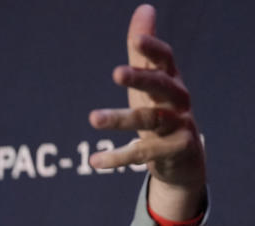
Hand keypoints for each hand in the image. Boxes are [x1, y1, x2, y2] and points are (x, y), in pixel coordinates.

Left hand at [89, 4, 205, 219]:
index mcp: (170, 80)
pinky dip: (118, 157)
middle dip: (141, 78)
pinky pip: (144, 153)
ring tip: (93, 118)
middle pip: (162, 86)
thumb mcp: (149, 82)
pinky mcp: (174, 150)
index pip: (165, 59)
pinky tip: (95, 161)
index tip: (136, 39)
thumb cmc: (160, 112)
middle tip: (116, 73)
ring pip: (150, 120)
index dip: (152, 48)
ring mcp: (178, 126)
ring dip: (121, 118)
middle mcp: (177, 101)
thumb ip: (142, 52)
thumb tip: (144, 9)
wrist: (183, 158)